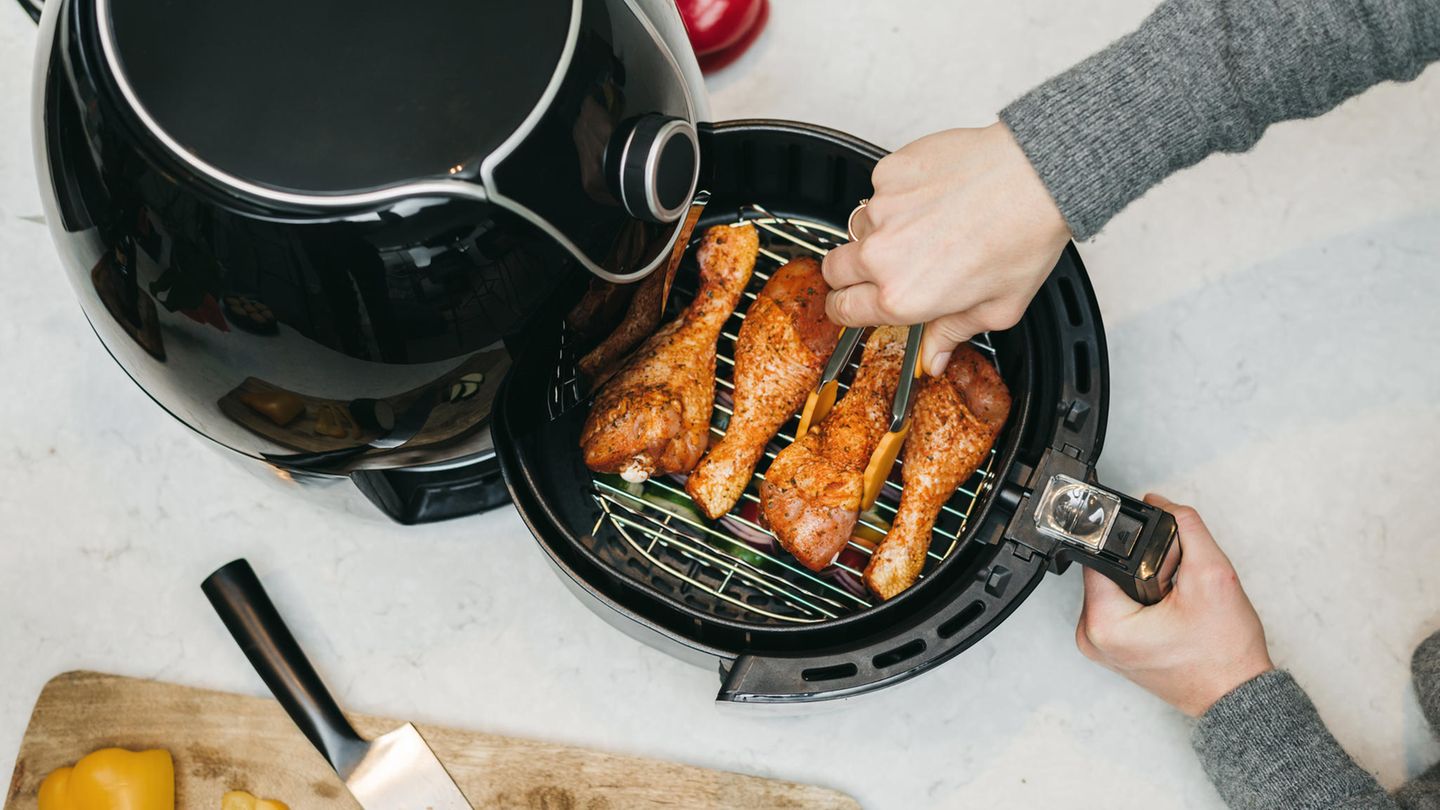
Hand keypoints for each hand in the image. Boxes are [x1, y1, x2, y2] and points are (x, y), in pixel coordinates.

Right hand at [822, 122, 1070, 375]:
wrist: (1036, 176)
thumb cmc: (1023, 237)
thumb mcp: (997, 308)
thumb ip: (953, 334)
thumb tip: (933, 357)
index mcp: (903, 296)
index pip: (843, 310)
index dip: (845, 309)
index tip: (852, 304)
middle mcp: (883, 255)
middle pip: (834, 269)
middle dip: (850, 273)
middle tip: (881, 268)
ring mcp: (882, 210)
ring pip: (857, 227)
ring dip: (877, 232)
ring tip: (920, 226)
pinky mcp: (889, 173)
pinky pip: (878, 190)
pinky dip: (898, 195)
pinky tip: (932, 196)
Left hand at [1076, 494, 1273, 716]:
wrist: (1237, 695)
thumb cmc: (1225, 654)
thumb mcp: (1213, 575)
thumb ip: (1185, 527)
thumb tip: (1160, 503)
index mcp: (1104, 623)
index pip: (1099, 555)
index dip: (1132, 542)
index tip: (1160, 552)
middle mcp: (1092, 637)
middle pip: (1107, 570)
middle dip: (1142, 565)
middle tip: (1175, 583)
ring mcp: (1100, 645)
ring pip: (1114, 586)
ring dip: (1143, 582)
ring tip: (1174, 599)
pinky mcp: (1112, 647)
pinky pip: (1119, 606)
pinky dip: (1142, 600)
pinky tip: (1168, 610)